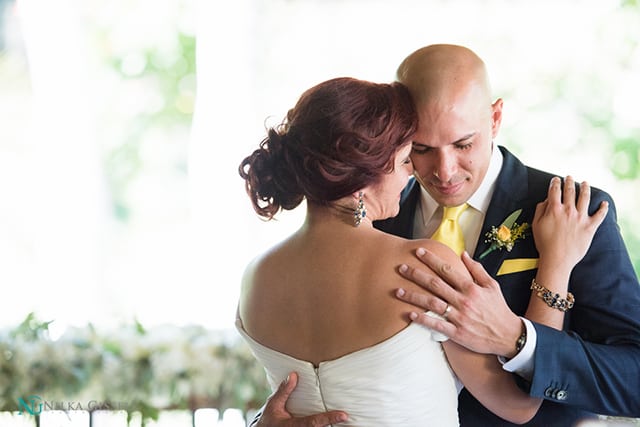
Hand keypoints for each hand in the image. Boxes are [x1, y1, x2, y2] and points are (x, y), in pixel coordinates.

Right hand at [254, 372, 347, 426]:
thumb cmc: (268, 420)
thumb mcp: (273, 404)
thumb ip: (284, 391)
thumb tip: (295, 375)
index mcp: (294, 425)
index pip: (314, 422)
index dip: (330, 418)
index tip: (344, 415)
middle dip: (334, 423)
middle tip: (349, 418)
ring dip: (331, 426)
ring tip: (345, 420)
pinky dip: (325, 426)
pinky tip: (334, 421)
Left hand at [397, 249, 521, 356]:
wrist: (508, 336)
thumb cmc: (498, 309)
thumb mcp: (492, 286)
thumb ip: (477, 269)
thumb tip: (463, 254)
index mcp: (471, 288)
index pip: (447, 270)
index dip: (431, 260)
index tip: (419, 252)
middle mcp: (463, 301)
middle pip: (435, 284)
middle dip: (416, 274)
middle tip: (401, 268)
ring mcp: (459, 317)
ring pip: (431, 303)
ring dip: (413, 297)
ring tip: (398, 291)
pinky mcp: (457, 333)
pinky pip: (436, 325)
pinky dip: (422, 320)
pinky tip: (409, 315)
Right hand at [533, 176, 607, 272]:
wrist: (557, 259)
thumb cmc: (544, 243)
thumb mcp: (535, 225)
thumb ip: (540, 210)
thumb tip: (545, 201)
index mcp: (554, 209)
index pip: (554, 191)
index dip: (555, 183)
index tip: (555, 179)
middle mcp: (569, 210)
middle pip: (570, 191)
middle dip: (569, 182)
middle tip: (569, 177)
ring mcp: (581, 218)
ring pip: (585, 198)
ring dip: (585, 188)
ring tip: (585, 183)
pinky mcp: (590, 227)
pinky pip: (599, 215)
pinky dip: (603, 209)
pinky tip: (604, 203)